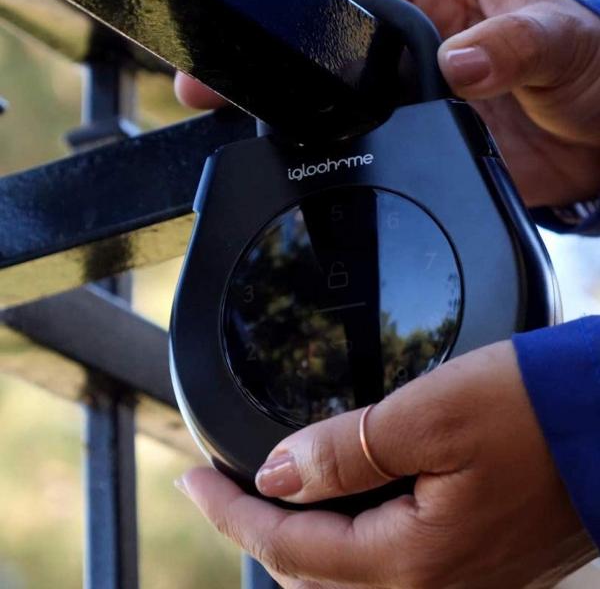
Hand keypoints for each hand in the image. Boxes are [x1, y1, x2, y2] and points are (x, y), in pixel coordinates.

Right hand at [175, 0, 599, 207]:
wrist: (594, 143)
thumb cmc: (590, 68)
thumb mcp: (562, 37)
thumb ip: (516, 43)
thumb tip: (462, 63)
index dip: (303, 7)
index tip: (252, 19)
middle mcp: (407, 45)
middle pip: (322, 52)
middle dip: (266, 63)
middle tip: (209, 80)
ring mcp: (399, 100)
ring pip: (328, 103)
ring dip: (280, 113)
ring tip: (225, 119)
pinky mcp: (406, 146)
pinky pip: (355, 151)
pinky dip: (322, 159)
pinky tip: (286, 163)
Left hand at [179, 341, 595, 588]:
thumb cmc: (533, 414)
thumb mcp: (426, 416)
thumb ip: (343, 452)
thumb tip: (277, 472)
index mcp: (415, 562)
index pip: (288, 546)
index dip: (229, 511)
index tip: (192, 480)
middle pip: (308, 574)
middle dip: (253, 527)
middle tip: (218, 488)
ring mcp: (455, 583)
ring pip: (342, 576)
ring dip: (294, 537)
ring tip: (259, 497)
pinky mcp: (470, 563)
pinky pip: (380, 566)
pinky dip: (338, 538)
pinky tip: (329, 506)